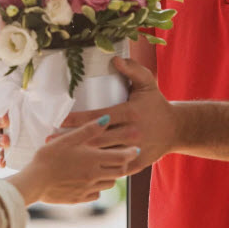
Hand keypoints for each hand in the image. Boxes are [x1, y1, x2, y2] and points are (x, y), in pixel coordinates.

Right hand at [7, 116, 139, 204]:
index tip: (136, 148)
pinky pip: (96, 194)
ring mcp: (88, 188)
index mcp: (94, 159)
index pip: (122, 157)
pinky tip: (91, 181)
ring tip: (107, 167)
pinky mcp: (80, 198)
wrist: (35, 182)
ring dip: (112, 175)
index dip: (131, 152)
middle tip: (125, 157)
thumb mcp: (69, 138)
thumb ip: (89, 129)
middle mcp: (95, 175)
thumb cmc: (50, 157)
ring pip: (109, 183)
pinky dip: (98, 187)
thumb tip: (107, 118)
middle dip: (125, 164)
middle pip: (119, 171)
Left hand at [60, 56, 176, 174]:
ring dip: (82, 155)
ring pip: (104, 156)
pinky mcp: (138, 163)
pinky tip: (81, 167)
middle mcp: (133, 133)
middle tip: (52, 139)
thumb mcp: (147, 83)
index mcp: (131, 113)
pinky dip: (98, 167)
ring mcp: (135, 150)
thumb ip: (133, 69)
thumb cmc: (155, 104)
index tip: (59, 120)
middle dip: (74, 140)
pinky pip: (114, 168)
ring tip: (61, 154)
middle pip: (97, 139)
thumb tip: (115, 59)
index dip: (77, 120)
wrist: (176, 129)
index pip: (99, 117)